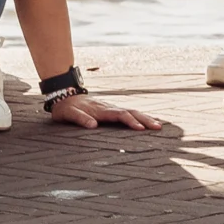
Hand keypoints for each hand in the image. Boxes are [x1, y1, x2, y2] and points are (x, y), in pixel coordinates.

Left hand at [49, 91, 163, 130]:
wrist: (64, 95)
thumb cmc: (66, 108)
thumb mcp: (68, 114)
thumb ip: (80, 118)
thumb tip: (93, 126)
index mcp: (100, 110)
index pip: (119, 115)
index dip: (130, 121)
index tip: (141, 129)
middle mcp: (108, 107)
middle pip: (130, 111)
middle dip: (145, 119)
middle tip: (158, 127)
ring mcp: (111, 107)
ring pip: (131, 111)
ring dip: (145, 117)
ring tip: (159, 125)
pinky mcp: (111, 110)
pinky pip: (128, 112)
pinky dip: (139, 116)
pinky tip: (147, 121)